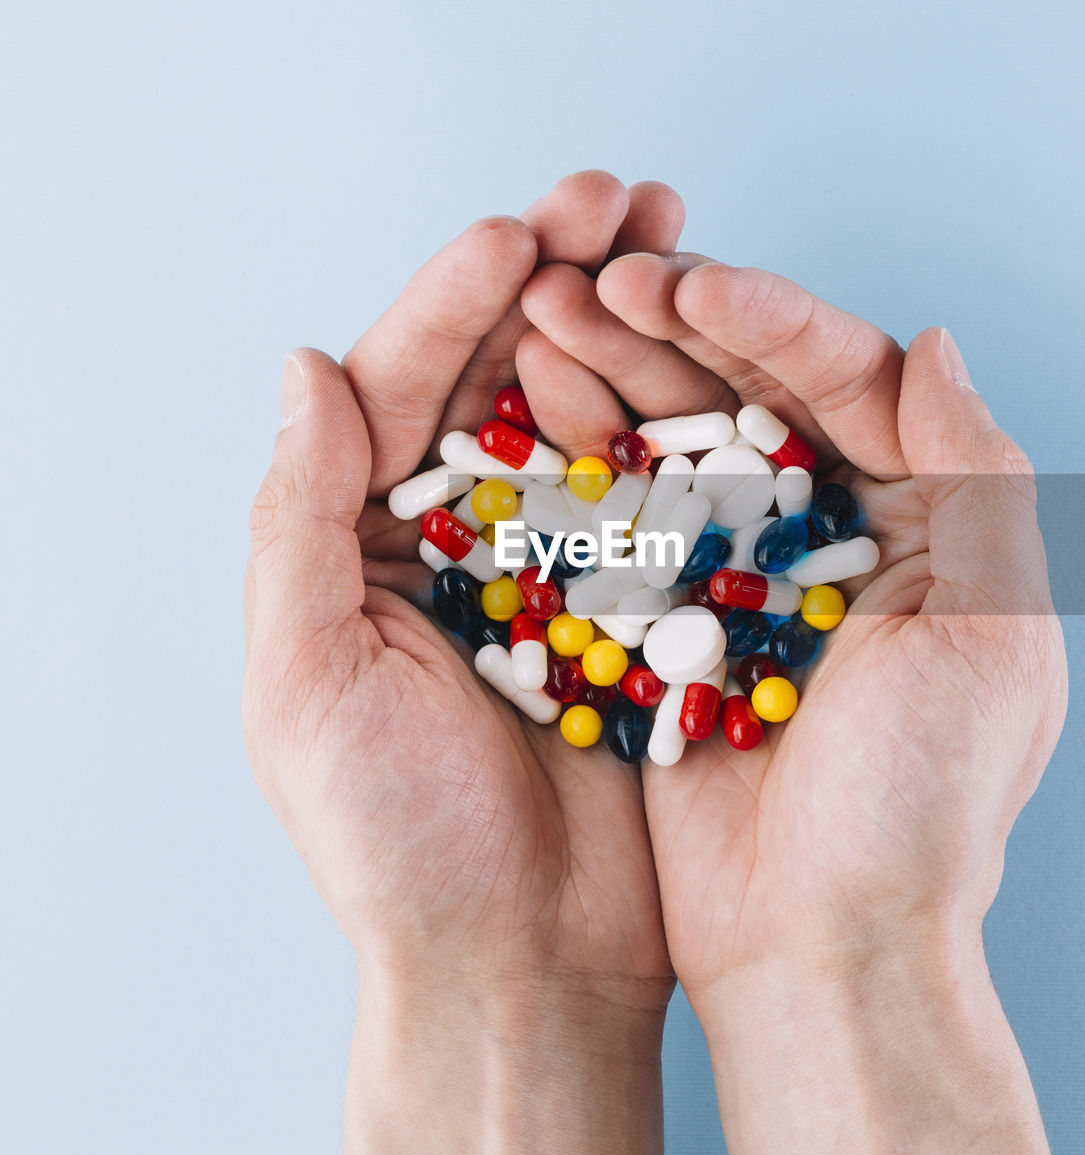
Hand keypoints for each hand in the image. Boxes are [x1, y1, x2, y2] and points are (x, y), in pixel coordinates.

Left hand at [242, 172, 683, 1154]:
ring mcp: (550, 559)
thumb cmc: (398, 840)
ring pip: (585, 411)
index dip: (460, 297)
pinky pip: (653, 490)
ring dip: (628, 325)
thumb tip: (302, 368)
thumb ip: (294, 522)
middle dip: (558, 275)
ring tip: (678, 242)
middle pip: (501, 372)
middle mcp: (455, 533)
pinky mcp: (629, 600)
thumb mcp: (304, 682)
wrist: (522, 957)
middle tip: (625, 197)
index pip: (404, 382)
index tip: (526, 232)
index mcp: (362, 537)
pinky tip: (720, 355)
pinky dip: (680, 419)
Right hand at [523, 252, 1067, 1154]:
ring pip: (673, 440)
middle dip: (671, 326)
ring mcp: (735, 568)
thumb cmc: (921, 806)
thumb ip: (981, 477)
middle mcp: (825, 526)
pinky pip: (620, 517)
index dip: (767, 317)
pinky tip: (532, 403)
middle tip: (590, 273)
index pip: (844, 375)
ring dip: (614, 371)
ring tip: (544, 308)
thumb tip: (936, 340)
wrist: (818, 943)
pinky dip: (580, 459)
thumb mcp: (993, 635)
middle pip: (746, 392)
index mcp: (919, 513)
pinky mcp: (662, 616)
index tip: (686, 283)